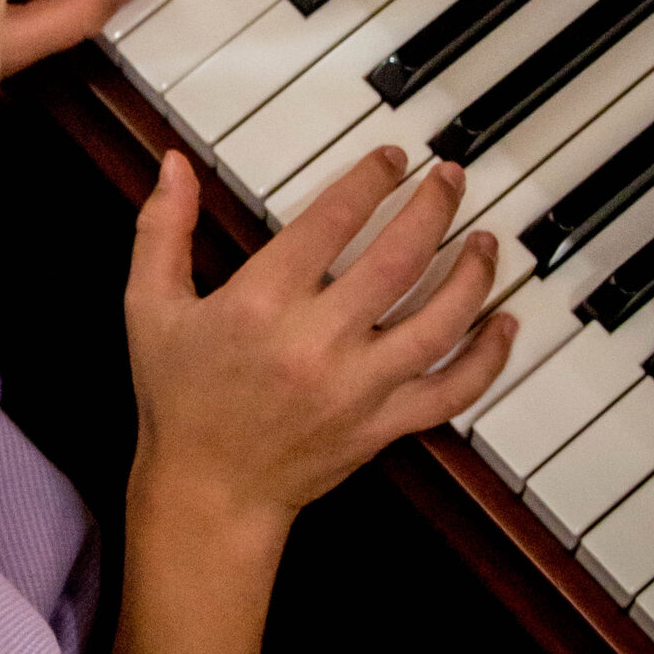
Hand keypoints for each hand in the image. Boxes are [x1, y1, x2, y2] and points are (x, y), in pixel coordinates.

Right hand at [115, 146, 516, 653]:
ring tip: (484, 239)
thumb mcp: (150, 307)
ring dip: (471, 274)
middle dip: (434, 208)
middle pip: (398, 259)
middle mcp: (318, 343)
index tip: (391, 159)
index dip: (370, 179)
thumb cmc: (179, 399)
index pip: (333, 220)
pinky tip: (503, 324)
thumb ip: (162, 229)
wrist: (209, 494)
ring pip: (438, 322)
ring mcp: (358, 388)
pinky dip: (487, 359)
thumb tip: (174, 164)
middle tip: (450, 178)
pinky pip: (452, 391)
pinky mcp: (383, 426)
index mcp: (262, 304)